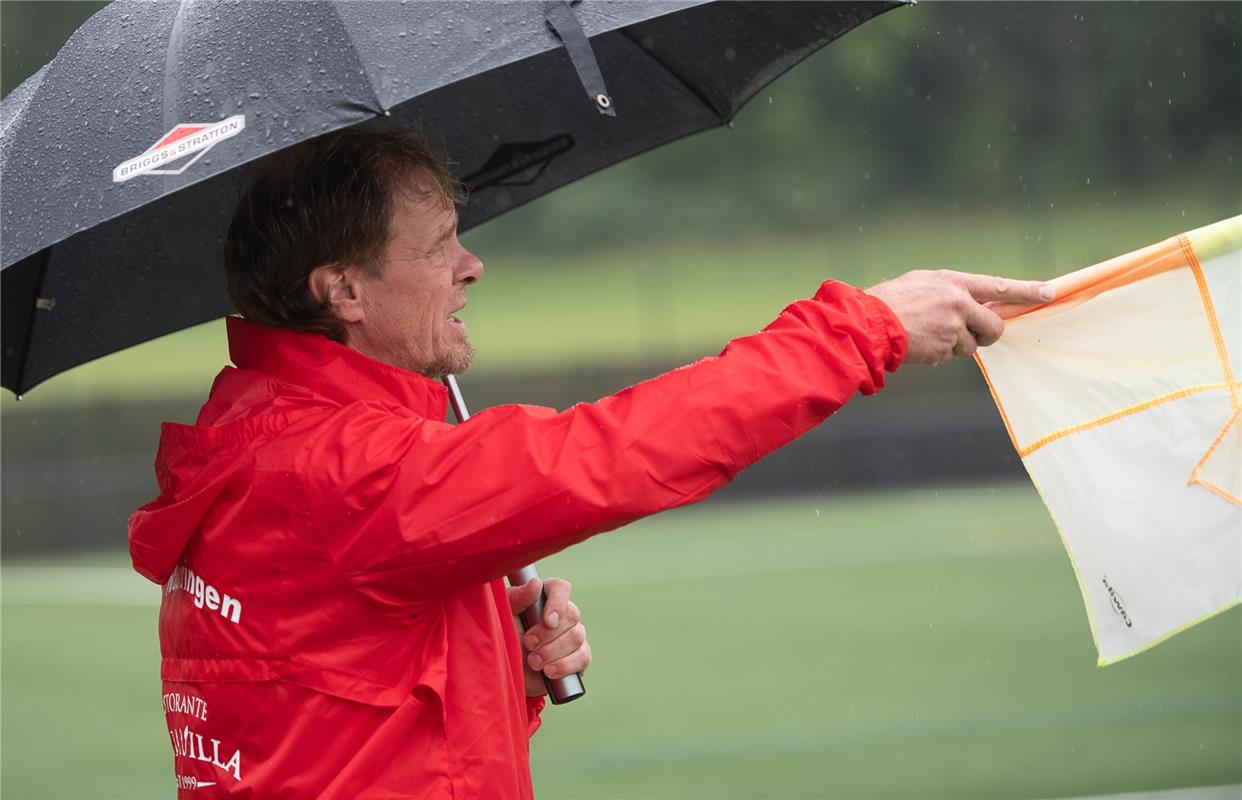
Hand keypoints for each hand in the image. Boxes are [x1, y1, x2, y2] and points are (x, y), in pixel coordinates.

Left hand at [507, 576, 589, 696]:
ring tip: (533, 662)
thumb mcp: (504, 617)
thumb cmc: (503, 640)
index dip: (558, 602)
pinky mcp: (579, 657)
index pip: (560, 588)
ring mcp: (573, 635)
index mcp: (543, 599)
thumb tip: (535, 583)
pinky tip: (549, 671)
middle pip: (572, 614)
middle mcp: (562, 614)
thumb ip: (517, 598)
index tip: (548, 621)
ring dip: (552, 652)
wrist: (508, 675)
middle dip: (548, 634)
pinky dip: (565, 665)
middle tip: (528, 644)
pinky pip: (583, 657)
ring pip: (576, 637)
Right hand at [867, 270, 1053, 364]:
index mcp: (954, 283)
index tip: (1050, 293)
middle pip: (993, 326)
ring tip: (928, 333)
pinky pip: (951, 355)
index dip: (1026, 291)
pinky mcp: (942, 350)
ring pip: (971, 345)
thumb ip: (954, 292)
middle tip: (973, 333)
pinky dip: (939, 353)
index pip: (999, 287)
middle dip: (987, 333)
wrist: (868, 323)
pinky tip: (920, 343)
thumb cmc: (893, 300)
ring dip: (955, 344)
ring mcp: (951, 329)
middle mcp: (957, 305)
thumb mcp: (925, 283)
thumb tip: (980, 305)